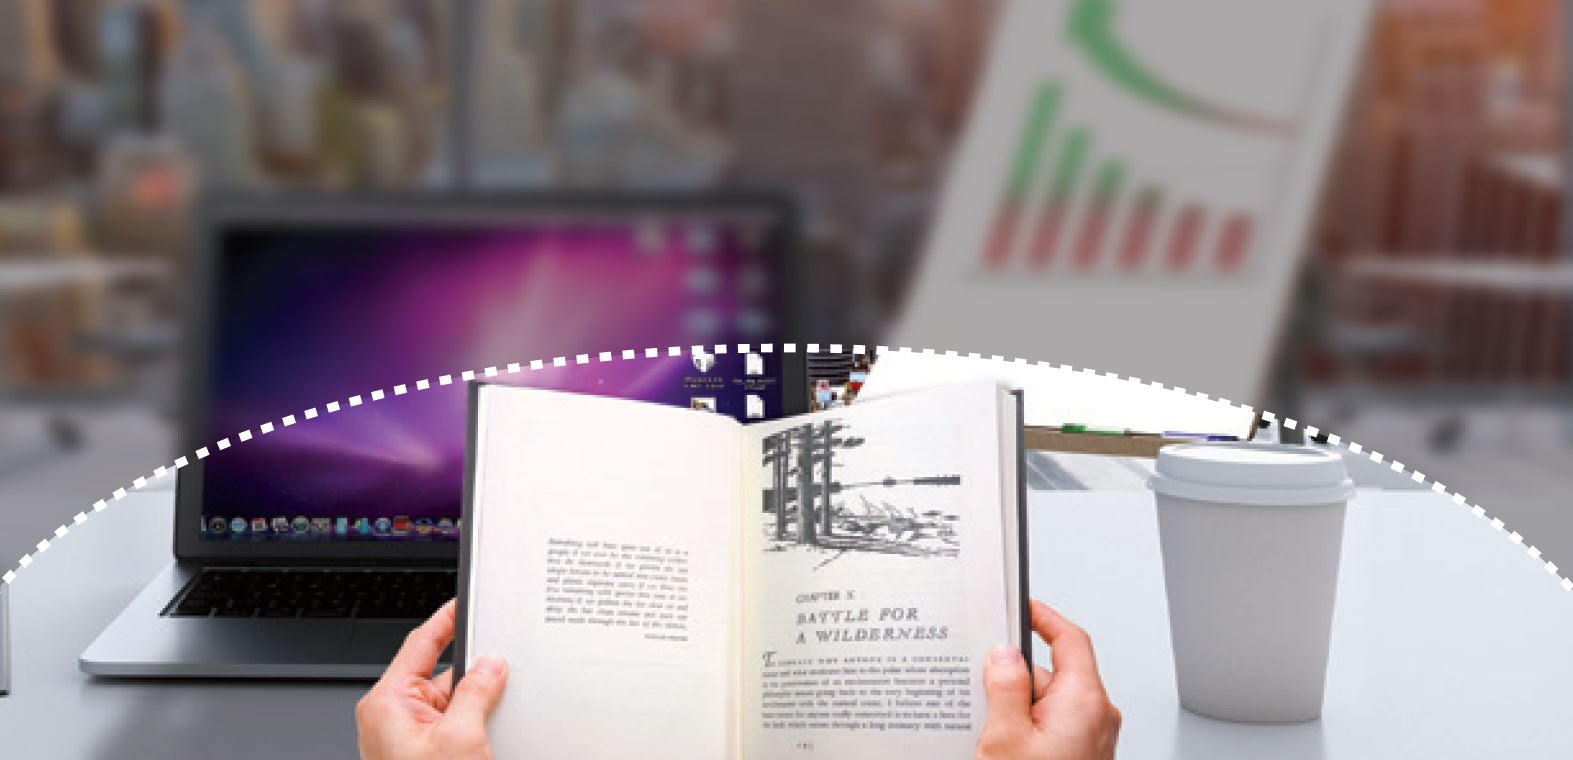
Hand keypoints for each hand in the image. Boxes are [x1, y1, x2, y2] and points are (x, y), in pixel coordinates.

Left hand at [357, 600, 507, 759]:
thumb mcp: (460, 738)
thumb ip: (476, 693)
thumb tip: (490, 665)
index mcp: (388, 701)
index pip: (421, 642)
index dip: (447, 619)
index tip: (465, 603)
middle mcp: (391, 715)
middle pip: (440, 674)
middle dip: (472, 676)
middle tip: (497, 680)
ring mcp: (405, 734)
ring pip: (449, 701)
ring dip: (473, 707)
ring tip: (483, 728)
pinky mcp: (420, 749)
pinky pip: (449, 722)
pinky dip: (470, 724)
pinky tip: (481, 737)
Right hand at [975, 600, 1120, 759]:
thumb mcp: (1006, 737)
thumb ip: (1005, 688)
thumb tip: (1004, 655)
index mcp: (1084, 701)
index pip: (1070, 639)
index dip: (1044, 618)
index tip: (1023, 607)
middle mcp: (1097, 716)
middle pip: (1051, 673)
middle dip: (1017, 681)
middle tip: (988, 700)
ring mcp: (1093, 735)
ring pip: (1049, 701)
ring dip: (1021, 710)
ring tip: (1000, 739)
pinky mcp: (1083, 750)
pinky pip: (1054, 723)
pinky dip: (1031, 727)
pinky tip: (1011, 748)